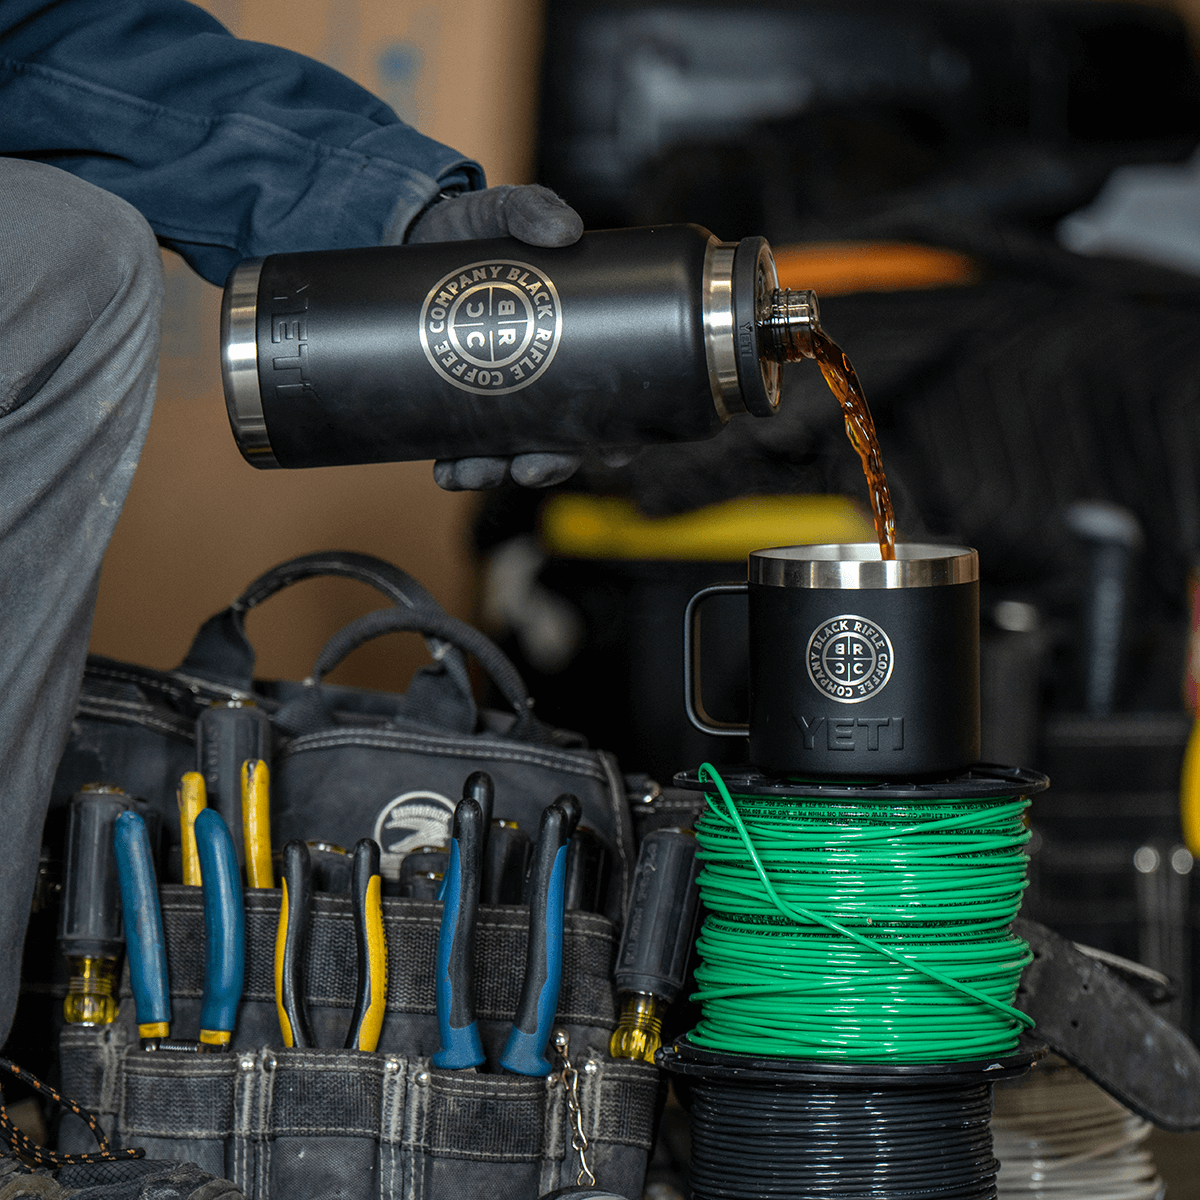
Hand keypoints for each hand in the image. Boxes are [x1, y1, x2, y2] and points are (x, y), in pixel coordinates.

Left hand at [403, 185, 602, 490]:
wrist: (412, 238)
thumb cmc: (475, 230)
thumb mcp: (504, 212)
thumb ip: (533, 209)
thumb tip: (564, 232)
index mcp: (577, 347)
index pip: (615, 405)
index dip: (623, 437)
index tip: (615, 451)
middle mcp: (542, 383)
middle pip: (562, 443)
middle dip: (550, 465)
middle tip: (532, 467)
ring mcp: (499, 397)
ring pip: (510, 455)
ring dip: (496, 473)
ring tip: (470, 472)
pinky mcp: (455, 404)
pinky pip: (462, 449)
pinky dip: (457, 468)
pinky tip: (445, 472)